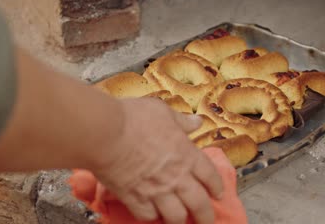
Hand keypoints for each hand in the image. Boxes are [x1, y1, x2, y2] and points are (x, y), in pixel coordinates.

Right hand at [92, 97, 223, 223]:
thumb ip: (181, 121)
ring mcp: (156, 190)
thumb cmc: (135, 118)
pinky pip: (148, 216)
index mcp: (186, 154)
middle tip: (207, 220)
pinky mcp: (134, 198)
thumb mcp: (163, 112)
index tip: (218, 194)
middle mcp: (176, 177)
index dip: (217, 186)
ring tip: (180, 220)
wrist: (106, 133)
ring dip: (180, 220)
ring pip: (176, 216)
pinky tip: (152, 214)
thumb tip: (196, 121)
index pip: (210, 175)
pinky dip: (151, 217)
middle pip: (199, 203)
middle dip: (206, 215)